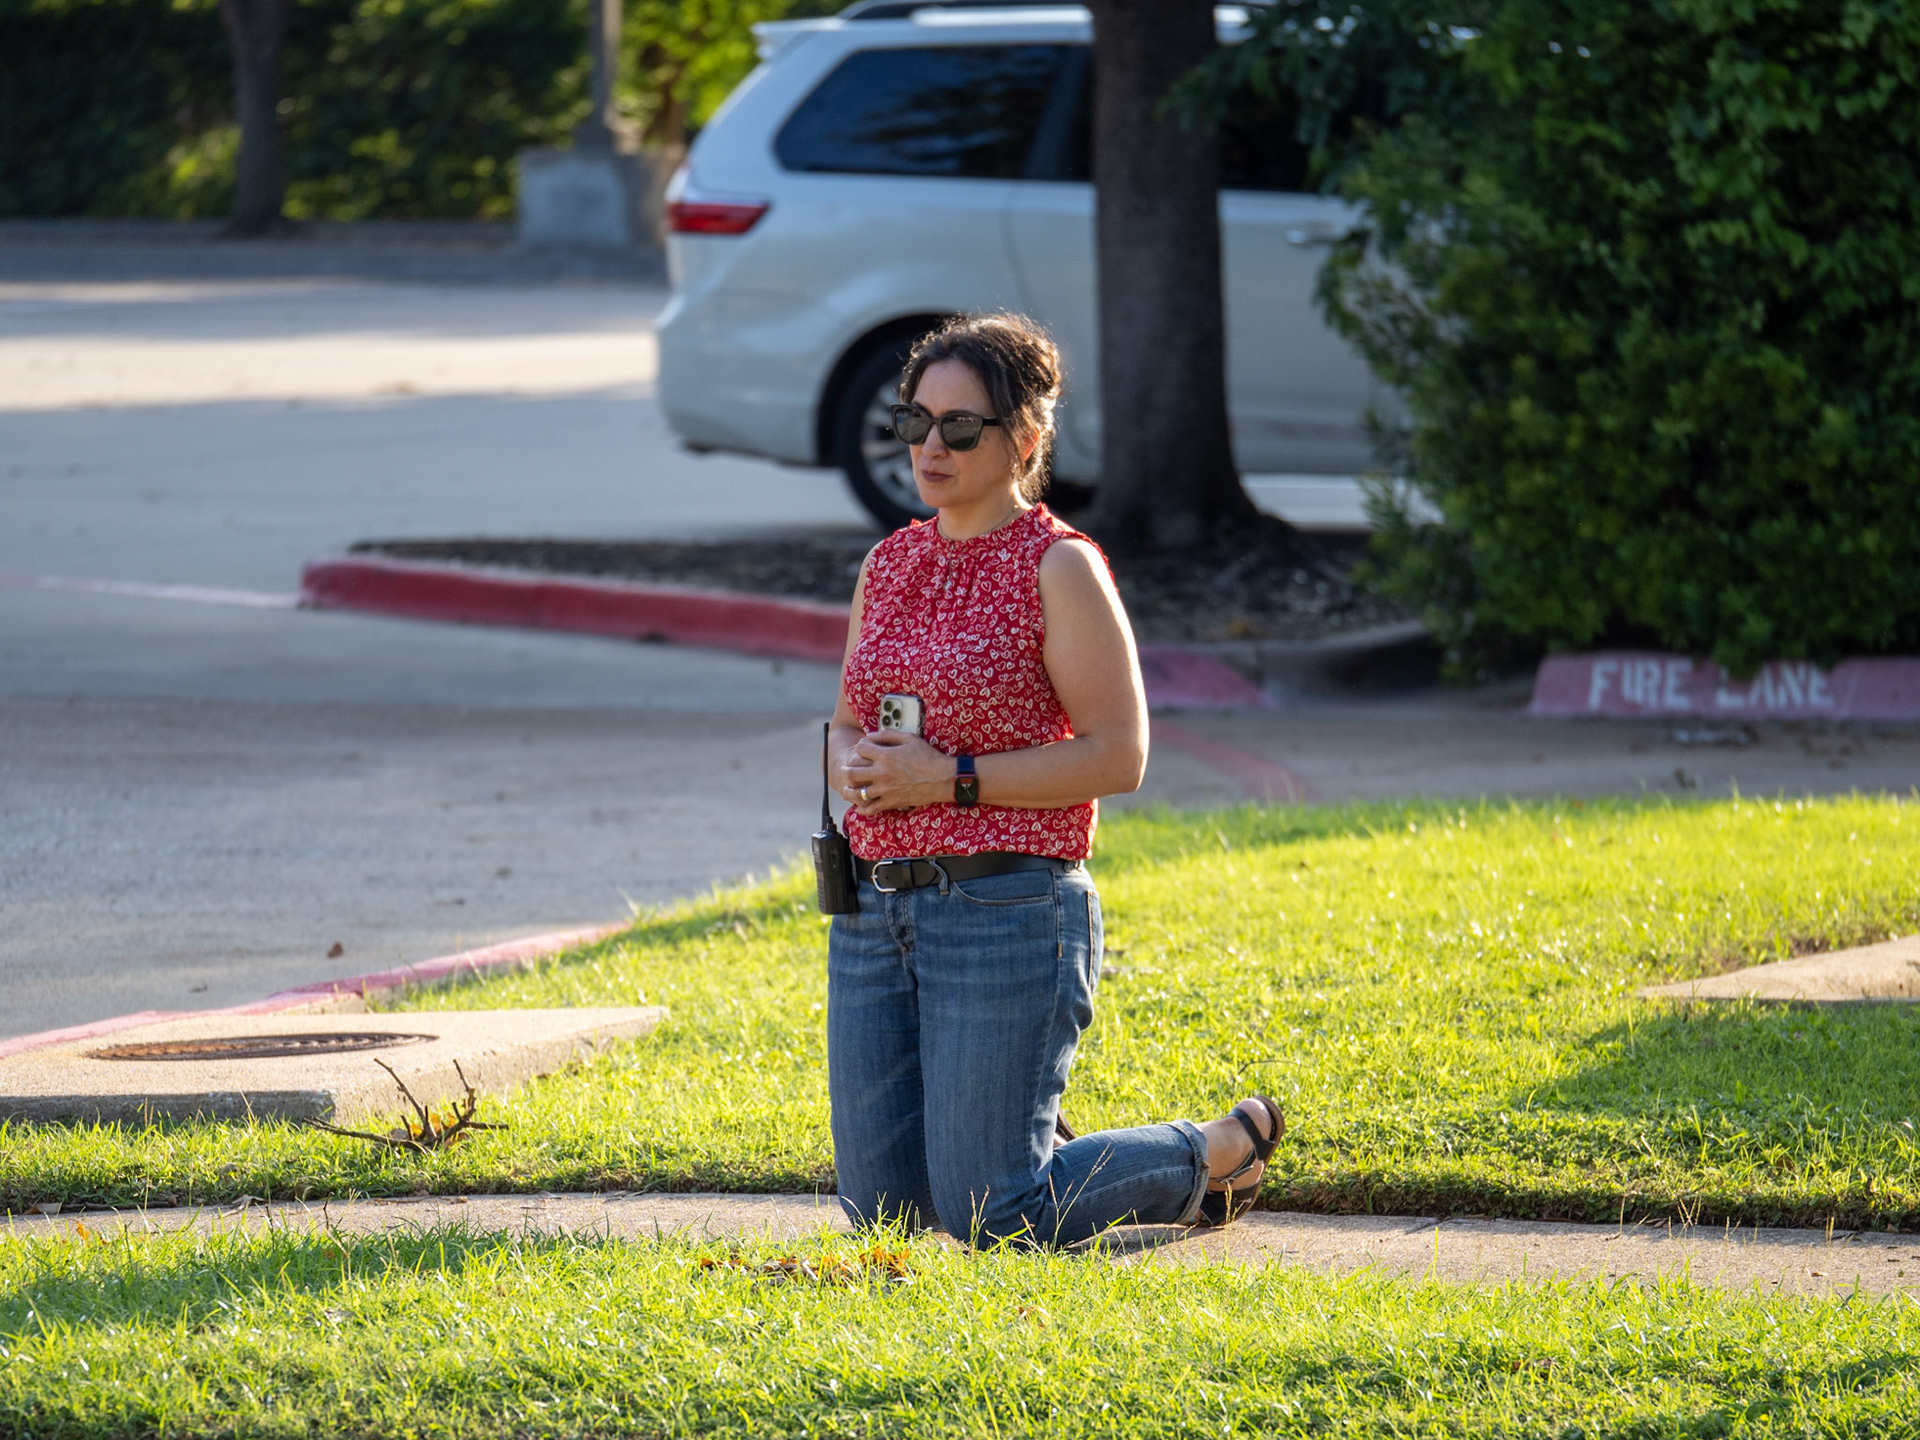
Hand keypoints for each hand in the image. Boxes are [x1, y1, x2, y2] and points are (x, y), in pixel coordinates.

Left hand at [840, 730, 954, 814]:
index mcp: (885, 756)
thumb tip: (871, 736)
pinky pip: (871, 809)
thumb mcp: (909, 738)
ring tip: (847, 788)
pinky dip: (863, 809)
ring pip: (858, 793)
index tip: (862, 748)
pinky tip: (859, 806)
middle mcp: (882, 773)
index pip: (860, 749)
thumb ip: (888, 735)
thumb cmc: (928, 757)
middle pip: (852, 772)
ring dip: (849, 790)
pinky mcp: (891, 802)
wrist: (943, 778)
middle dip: (846, 770)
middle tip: (846, 769)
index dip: (859, 746)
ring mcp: (885, 790)